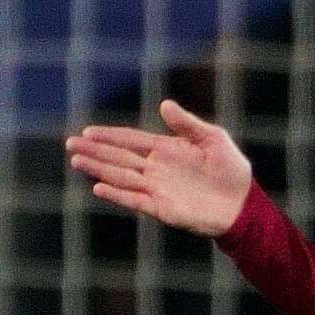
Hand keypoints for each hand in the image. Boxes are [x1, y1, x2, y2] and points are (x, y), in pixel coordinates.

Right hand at [66, 98, 254, 236]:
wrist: (243, 203)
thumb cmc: (231, 169)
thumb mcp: (213, 138)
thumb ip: (187, 124)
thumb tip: (164, 105)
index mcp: (166, 150)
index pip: (131, 140)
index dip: (110, 135)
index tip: (88, 131)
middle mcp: (156, 169)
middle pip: (119, 157)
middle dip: (95, 150)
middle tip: (70, 144)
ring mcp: (157, 189)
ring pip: (121, 177)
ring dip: (99, 169)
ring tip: (77, 161)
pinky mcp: (162, 209)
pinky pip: (134, 200)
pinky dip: (117, 194)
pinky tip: (98, 186)